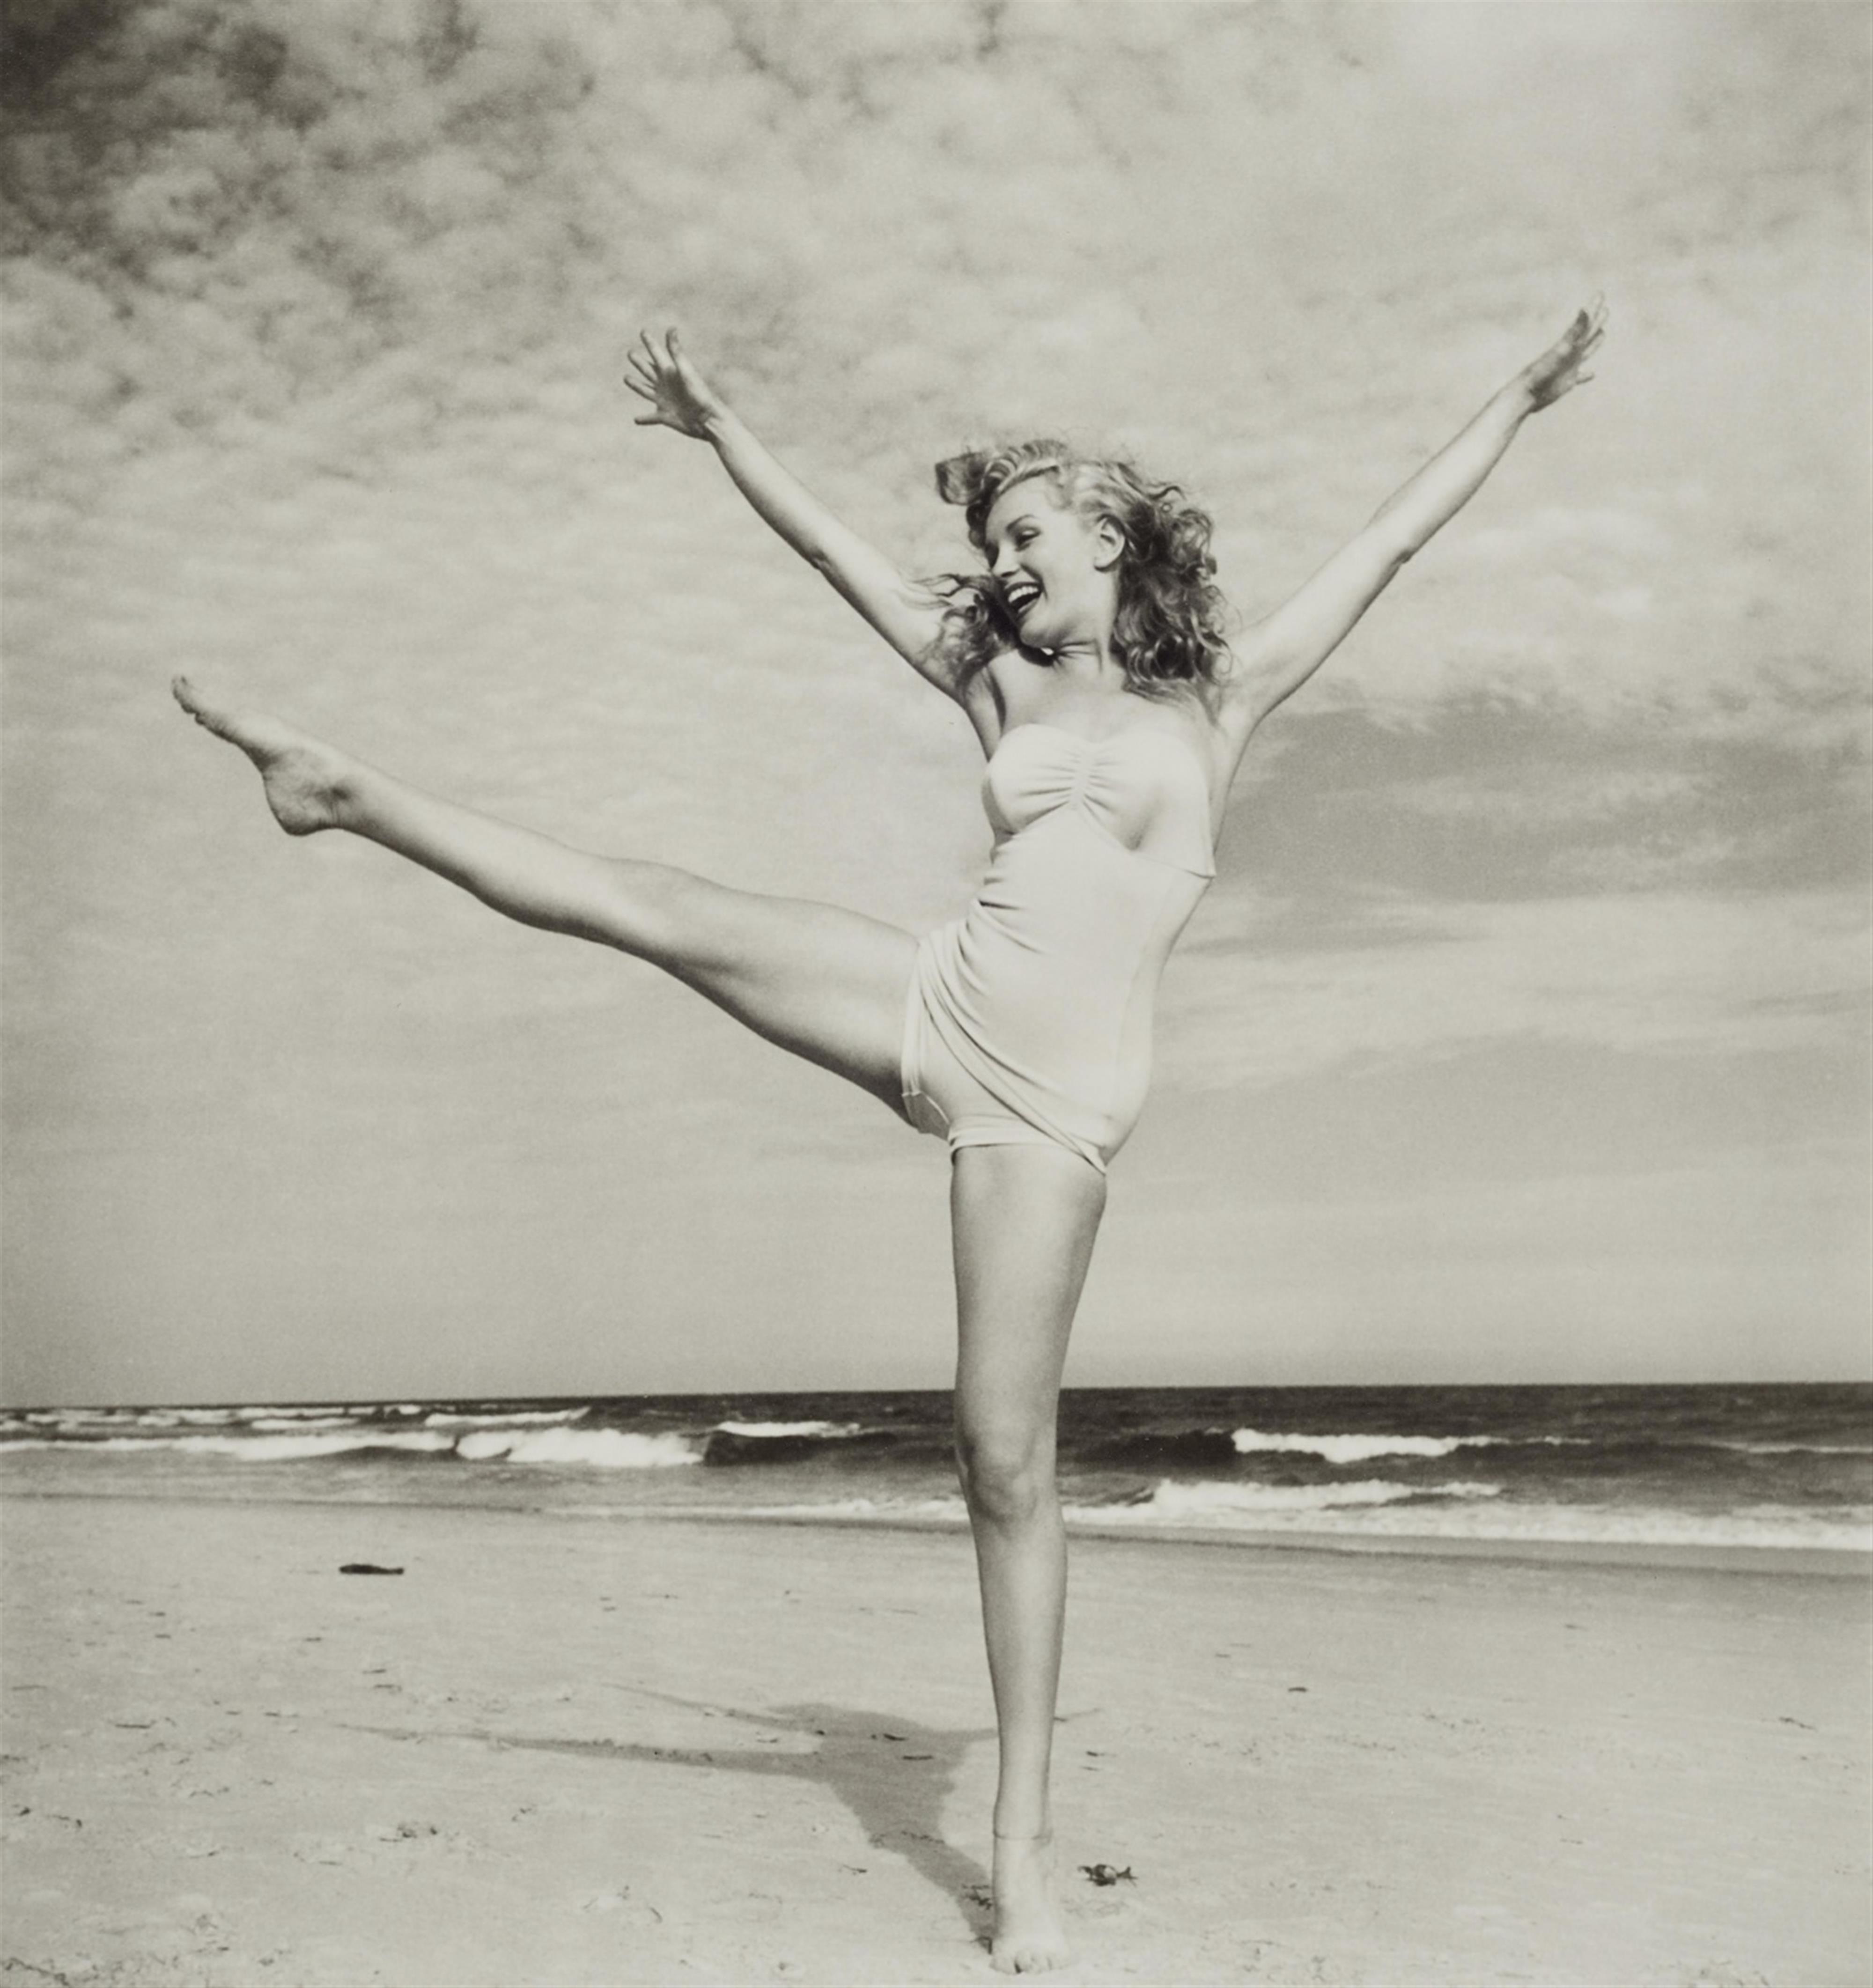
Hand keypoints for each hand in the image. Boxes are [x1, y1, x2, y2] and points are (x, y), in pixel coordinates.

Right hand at [624, 329, 728, 439]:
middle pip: (647, 370)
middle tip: (630, 353)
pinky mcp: (664, 416)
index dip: (650, 343)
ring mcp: (664, 400)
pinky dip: (643, 419)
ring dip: (636, 384)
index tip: (643, 331)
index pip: (657, 354)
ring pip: (645, 390)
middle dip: (639, 362)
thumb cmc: (699, 394)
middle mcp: (665, 384)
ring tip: (626, 378)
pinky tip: (636, 420)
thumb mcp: (686, 371)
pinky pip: (651, 418)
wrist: (708, 419)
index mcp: (670, 372)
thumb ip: (677, 351)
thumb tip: (671, 328)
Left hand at [1515, 296, 1605, 411]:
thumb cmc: (1540, 372)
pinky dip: (1587, 375)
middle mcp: (1571, 353)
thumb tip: (1584, 310)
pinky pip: (1580, 377)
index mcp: (1569, 344)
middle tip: (1605, 308)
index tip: (1600, 293)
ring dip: (1595, 342)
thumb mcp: (1561, 350)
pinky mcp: (1567, 382)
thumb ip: (1573, 331)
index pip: (1585, 322)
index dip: (1593, 308)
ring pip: (1587, 351)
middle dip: (1597, 321)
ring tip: (1602, 333)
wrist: (1526, 394)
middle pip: (1588, 333)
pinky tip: (1592, 374)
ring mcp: (1569, 367)